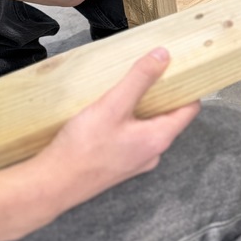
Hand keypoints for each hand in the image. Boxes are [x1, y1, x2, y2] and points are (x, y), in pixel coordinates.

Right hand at [40, 48, 199, 204]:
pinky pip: (133, 138)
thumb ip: (140, 79)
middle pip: (169, 117)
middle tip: (152, 71)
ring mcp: (135, 162)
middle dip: (163, 94)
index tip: (182, 69)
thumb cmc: (84, 146)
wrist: (51, 185)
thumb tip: (163, 55)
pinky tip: (111, 111)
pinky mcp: (118, 165)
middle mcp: (153, 153)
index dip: (189, 87)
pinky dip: (129, 121)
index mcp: (159, 138)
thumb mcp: (113, 105)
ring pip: (149, 127)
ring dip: (143, 108)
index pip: (189, 109)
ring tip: (130, 87)